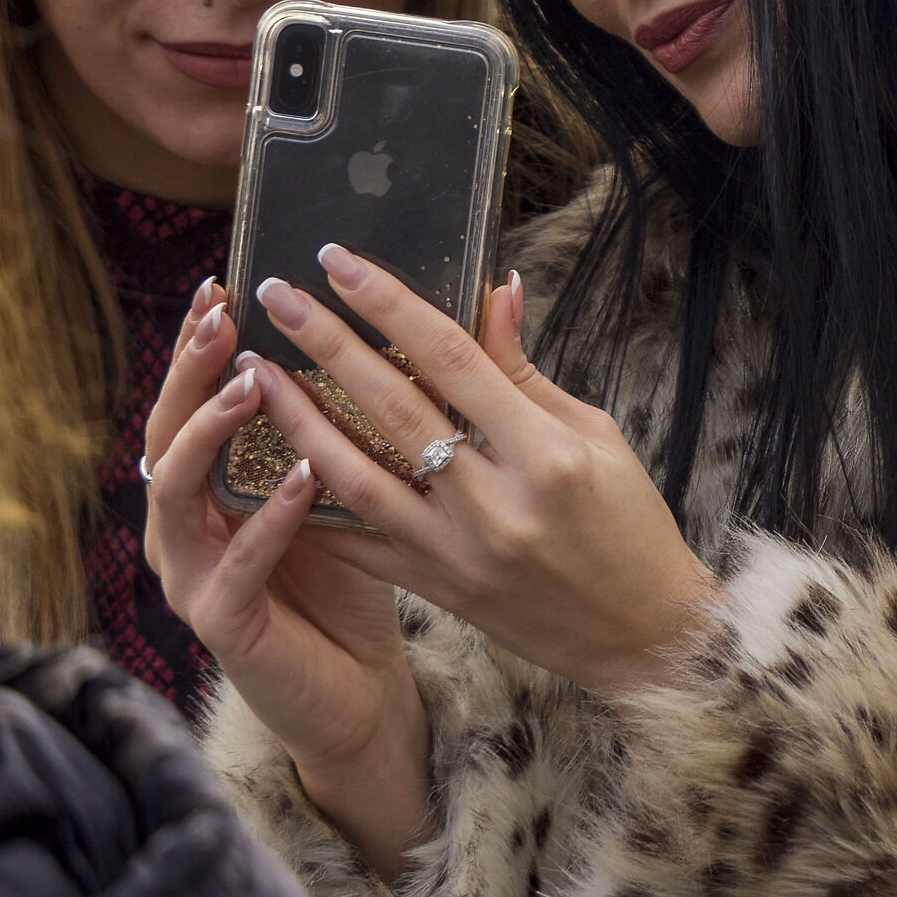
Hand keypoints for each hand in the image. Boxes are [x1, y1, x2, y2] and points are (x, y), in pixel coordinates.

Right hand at [142, 286, 431, 877]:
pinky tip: (304, 477)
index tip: (225, 283)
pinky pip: (232, 567)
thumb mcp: (369, 480)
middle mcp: (190, 522)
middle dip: (191, 371)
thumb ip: (379, 410)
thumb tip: (428, 318)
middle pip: (169, 433)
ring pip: (177, 494)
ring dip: (212, 433)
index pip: (196, 400)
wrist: (358, 690)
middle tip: (223, 317)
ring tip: (252, 381)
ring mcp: (197, 575)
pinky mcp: (224, 625)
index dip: (201, 345)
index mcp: (219, 483)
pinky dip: (266, 520)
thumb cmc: (363, 575)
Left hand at [242, 249, 719, 696]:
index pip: (452, 358)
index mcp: (546, 452)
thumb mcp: (596, 434)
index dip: (391, 305)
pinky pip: (357, 541)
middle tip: (276, 295)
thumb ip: (526, 371)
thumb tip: (492, 291)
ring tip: (255, 371)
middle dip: (326, 342)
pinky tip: (266, 462)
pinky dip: (311, 501)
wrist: (640, 632)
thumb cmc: (630, 524)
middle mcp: (496, 503)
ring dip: (298, 418)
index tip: (341, 263)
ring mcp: (458, 551)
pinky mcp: (435, 588)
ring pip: (356, 475)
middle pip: (393, 406)